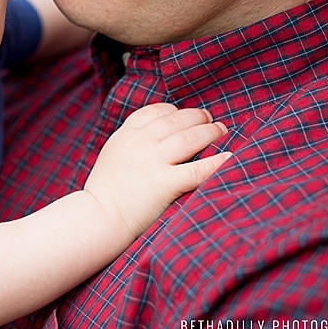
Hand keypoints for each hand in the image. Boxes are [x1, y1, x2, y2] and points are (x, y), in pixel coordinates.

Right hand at [79, 95, 226, 228]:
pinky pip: (198, 169)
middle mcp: (142, 143)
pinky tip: (230, 156)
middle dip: (198, 117)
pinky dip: (217, 162)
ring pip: (190, 137)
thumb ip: (131, 142)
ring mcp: (154, 161)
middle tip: (211, 120)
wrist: (98, 217)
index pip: (156, 112)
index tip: (185, 116)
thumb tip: (154, 138)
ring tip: (222, 131)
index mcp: (128, 134)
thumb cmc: (105, 192)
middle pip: (178, 120)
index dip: (175, 111)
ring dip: (210, 132)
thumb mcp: (113, 154)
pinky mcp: (165, 183)